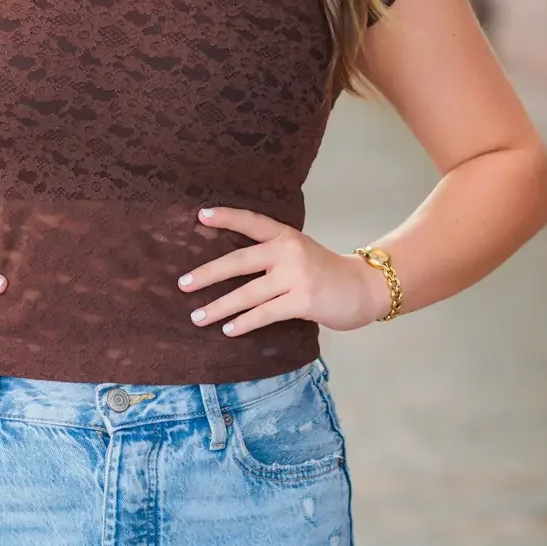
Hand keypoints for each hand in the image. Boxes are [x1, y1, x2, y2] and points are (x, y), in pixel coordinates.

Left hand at [179, 207, 386, 334]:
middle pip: (239, 261)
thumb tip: (230, 267)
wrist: (363, 288)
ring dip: (219, 307)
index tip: (200, 216)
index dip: (226, 217)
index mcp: (286, 235)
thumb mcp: (300, 251)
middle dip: (207, 274)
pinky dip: (244, 323)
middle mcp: (288, 251)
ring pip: (248, 293)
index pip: (252, 222)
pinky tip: (229, 329)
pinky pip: (265, 314)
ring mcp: (296, 276)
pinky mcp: (303, 300)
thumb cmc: (325, 272)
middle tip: (183, 284)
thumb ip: (273, 254)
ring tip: (197, 316)